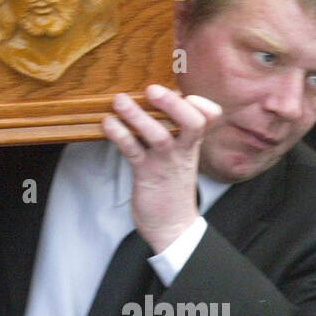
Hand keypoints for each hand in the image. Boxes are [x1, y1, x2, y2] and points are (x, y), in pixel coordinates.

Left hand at [102, 84, 221, 253]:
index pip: (208, 119)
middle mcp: (183, 151)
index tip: (185, 91)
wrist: (172, 227)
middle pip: (192, 122)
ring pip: (159, 135)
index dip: (201, 103)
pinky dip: (120, 135)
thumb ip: (172, 133)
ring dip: (137, 116)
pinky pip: (133, 151)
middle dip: (173, 103)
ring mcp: (166, 163)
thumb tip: (151, 105)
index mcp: (192, 144)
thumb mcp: (179, 157)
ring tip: (119, 101)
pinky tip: (108, 124)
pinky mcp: (147, 175)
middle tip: (152, 88)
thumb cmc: (171, 188)